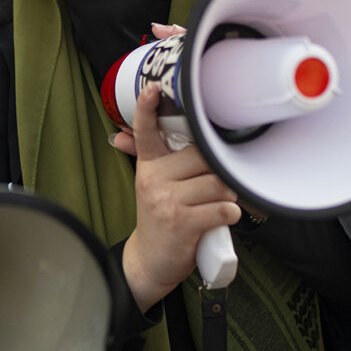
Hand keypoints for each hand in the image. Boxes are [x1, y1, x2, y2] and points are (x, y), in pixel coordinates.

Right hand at [115, 83, 240, 311]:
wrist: (150, 260)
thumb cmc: (160, 218)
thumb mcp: (150, 185)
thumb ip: (148, 158)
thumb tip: (120, 135)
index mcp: (149, 166)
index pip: (146, 133)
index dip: (147, 110)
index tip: (152, 90)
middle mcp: (154, 180)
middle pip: (204, 158)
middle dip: (218, 172)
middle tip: (213, 186)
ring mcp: (167, 201)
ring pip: (218, 183)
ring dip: (227, 195)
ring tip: (216, 204)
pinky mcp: (183, 223)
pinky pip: (222, 208)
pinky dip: (230, 214)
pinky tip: (221, 219)